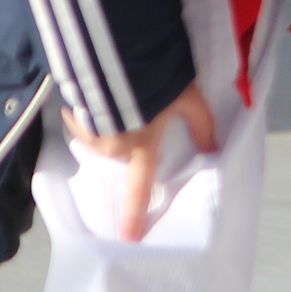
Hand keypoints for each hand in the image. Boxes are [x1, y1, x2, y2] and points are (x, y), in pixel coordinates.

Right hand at [66, 80, 218, 243]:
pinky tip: (94, 88)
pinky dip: (83, 107)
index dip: (135, 216)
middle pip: (115, 154)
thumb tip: (215, 151)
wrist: (122, 50)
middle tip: (131, 114)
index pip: (139, 190)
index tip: (128, 240)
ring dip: (100, 122)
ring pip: (94, 136)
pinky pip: (77, 116)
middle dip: (121, 140)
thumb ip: (202, 126)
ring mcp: (91, 127)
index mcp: (141, 147)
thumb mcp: (190, 100)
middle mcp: (113, 144)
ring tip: (111, 99)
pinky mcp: (75, 109)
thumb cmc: (162, 78)